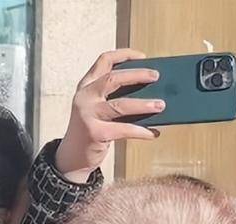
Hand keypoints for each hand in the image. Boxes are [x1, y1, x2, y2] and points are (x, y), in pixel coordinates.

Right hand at [55, 49, 164, 182]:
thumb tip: (150, 96)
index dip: (124, 55)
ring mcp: (88, 114)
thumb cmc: (93, 131)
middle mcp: (85, 96)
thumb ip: (116, 100)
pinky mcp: (95, 133)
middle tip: (156, 76)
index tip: (142, 57)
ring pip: (120, 105)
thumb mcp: (100, 110)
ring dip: (144, 104)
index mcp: (86, 86)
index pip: (104, 61)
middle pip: (113, 79)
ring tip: (161, 105)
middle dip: (137, 75)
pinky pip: (124, 130)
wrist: (73, 157)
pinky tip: (154, 133)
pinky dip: (142, 131)